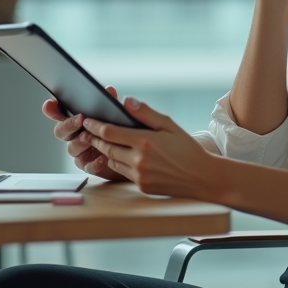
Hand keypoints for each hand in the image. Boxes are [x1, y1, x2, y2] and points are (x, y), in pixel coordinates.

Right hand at [42, 86, 127, 180]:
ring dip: (81, 141)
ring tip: (92, 137)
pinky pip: (86, 165)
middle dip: (68, 124)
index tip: (51, 103)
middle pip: (60, 130)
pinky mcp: (89, 165)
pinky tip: (103, 158)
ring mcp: (80, 151)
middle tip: (80, 118)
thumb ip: (112, 103)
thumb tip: (109, 90)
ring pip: (72, 147)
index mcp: (78, 120)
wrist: (131, 153)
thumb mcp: (118, 114)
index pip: (58, 112)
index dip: (51, 108)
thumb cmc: (121, 131)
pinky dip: (94, 162)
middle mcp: (75, 135)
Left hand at [80, 97, 219, 197]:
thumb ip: (146, 113)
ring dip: (104, 151)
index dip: (95, 126)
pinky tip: (118, 155)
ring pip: (112, 161)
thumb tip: (126, 101)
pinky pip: (122, 172)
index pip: (110, 132)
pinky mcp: (141, 186)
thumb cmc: (187, 148)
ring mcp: (139, 176)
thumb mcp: (170, 125)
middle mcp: (139, 160)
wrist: (201, 177)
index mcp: (145, 142)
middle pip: (106, 148)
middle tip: (86, 131)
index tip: (87, 120)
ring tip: (99, 142)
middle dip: (94, 139)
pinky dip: (117, 163)